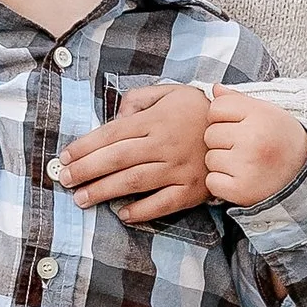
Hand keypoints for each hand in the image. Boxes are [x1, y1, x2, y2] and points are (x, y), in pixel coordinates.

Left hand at [59, 84, 209, 223]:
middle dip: (86, 170)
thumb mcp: (170, 92)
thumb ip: (138, 99)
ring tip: (81, 199)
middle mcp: (164, 144)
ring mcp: (178, 169)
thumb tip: (117, 118)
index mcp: (156, 120)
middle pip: (117, 159)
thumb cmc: (197, 110)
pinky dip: (141, 211)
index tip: (65, 157)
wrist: (241, 131)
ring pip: (134, 181)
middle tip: (65, 180)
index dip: (85, 147)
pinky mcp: (191, 190)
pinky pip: (162, 204)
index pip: (111, 134)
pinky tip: (121, 214)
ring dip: (104, 191)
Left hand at [203, 89, 306, 208]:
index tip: (237, 125)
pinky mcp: (241, 190)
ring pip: (210, 159)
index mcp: (260, 115)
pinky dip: (221, 183)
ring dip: (221, 163)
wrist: (304, 176)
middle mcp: (253, 139)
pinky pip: (212, 182)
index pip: (217, 107)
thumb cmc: (280, 139)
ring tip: (244, 163)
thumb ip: (239, 100)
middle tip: (243, 147)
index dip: (223, 117)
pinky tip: (240, 179)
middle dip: (222, 141)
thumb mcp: (267, 113)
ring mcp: (247, 166)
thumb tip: (214, 88)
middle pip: (210, 134)